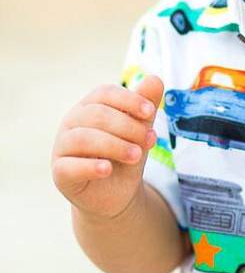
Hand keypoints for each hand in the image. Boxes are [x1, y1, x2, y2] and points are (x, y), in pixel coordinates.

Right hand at [51, 75, 163, 219]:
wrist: (116, 193)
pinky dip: (90, 166)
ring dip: (115, 145)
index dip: (129, 100)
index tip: (150, 112)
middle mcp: (72, 122)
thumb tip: (155, 79)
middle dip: (128, 126)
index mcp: (90, 106)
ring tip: (137, 155)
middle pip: (97, 115)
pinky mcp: (60, 173)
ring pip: (84, 139)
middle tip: (149, 140)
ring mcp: (62, 147)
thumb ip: (145, 106)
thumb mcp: (140, 130)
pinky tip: (108, 169)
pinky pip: (69, 166)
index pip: (105, 93)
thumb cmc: (125, 155)